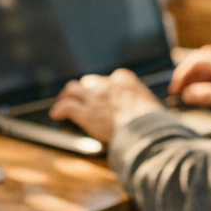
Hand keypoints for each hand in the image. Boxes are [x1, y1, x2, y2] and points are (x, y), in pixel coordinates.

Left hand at [49, 69, 164, 143]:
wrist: (146, 131)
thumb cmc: (154, 122)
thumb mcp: (152, 104)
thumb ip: (141, 103)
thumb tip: (146, 112)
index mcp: (125, 78)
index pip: (110, 78)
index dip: (105, 88)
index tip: (104, 95)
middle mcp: (107, 84)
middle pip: (89, 82)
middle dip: (85, 90)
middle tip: (82, 98)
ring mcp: (94, 98)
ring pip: (73, 90)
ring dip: (67, 95)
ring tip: (63, 100)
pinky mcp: (86, 113)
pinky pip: (66, 107)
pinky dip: (59, 110)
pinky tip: (56, 115)